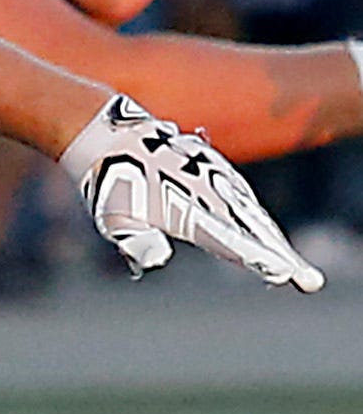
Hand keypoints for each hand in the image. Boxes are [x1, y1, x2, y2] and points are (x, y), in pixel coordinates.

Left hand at [61, 96, 323, 291]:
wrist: (107, 133)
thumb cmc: (108, 182)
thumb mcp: (114, 219)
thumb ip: (137, 241)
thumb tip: (155, 260)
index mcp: (191, 210)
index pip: (233, 242)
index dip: (259, 259)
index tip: (282, 273)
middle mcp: (209, 192)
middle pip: (254, 229)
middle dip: (280, 255)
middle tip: (307, 280)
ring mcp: (212, 176)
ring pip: (251, 210)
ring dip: (271, 235)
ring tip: (290, 262)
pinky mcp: (209, 167)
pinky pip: (239, 194)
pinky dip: (254, 213)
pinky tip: (259, 224)